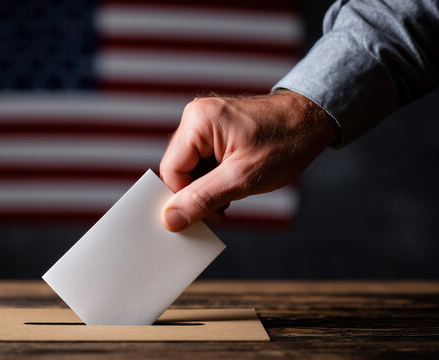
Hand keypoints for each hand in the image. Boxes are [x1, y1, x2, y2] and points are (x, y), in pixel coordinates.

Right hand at [160, 90, 339, 231]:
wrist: (312, 121)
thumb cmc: (285, 143)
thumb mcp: (242, 178)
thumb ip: (202, 199)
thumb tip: (170, 219)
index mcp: (198, 121)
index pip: (171, 170)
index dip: (183, 198)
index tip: (207, 216)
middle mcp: (196, 117)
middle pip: (178, 169)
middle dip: (197, 194)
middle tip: (222, 211)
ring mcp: (205, 123)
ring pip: (189, 169)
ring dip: (207, 189)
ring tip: (233, 195)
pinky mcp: (214, 131)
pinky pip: (201, 161)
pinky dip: (214, 179)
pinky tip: (233, 184)